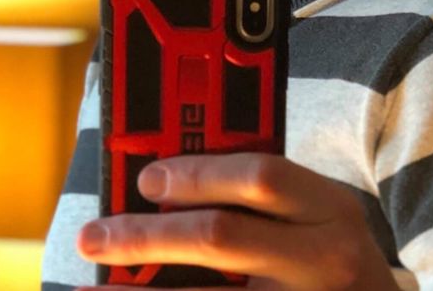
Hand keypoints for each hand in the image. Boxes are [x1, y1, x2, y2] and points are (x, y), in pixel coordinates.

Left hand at [76, 152, 398, 290]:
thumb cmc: (335, 256)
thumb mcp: (319, 214)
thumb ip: (266, 197)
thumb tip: (172, 180)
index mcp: (329, 207)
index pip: (262, 176)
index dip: (199, 174)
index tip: (148, 179)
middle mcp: (324, 259)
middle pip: (223, 237)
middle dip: (149, 236)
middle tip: (97, 236)